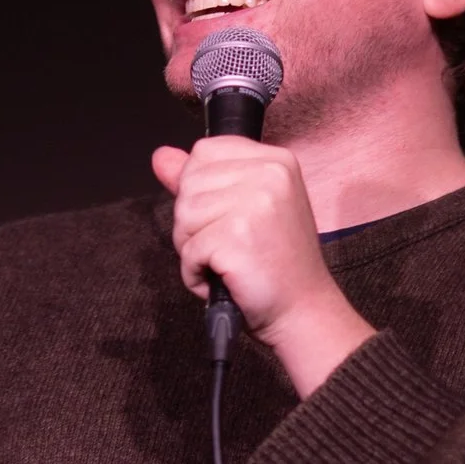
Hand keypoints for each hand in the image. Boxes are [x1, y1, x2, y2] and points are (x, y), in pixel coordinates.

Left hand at [151, 138, 376, 396]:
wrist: (304, 311)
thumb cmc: (275, 265)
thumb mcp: (244, 210)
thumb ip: (200, 181)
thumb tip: (160, 156)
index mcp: (275, 161)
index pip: (204, 152)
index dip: (200, 189)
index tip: (227, 217)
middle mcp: (269, 173)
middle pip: (189, 184)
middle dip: (193, 223)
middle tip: (230, 247)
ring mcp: (255, 202)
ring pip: (183, 215)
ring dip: (193, 249)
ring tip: (228, 263)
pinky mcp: (237, 235)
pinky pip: (188, 250)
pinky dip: (196, 274)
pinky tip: (226, 278)